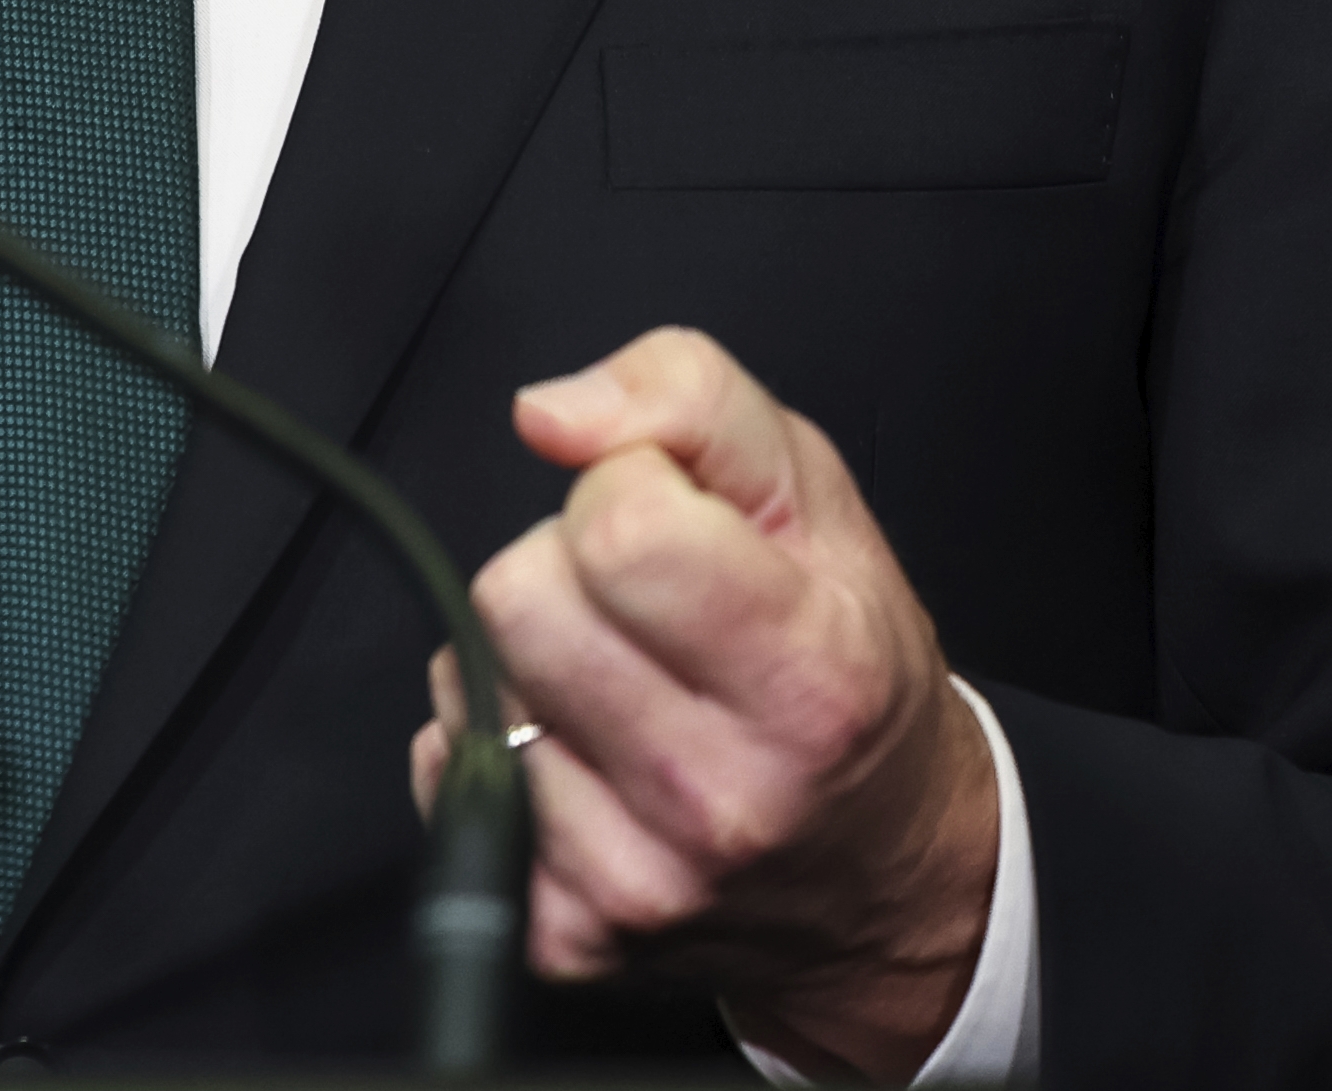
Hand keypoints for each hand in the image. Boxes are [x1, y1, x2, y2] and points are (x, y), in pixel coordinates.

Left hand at [407, 327, 997, 1083]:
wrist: (882, 871)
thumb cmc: (844, 666)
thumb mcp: (812, 491)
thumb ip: (687, 398)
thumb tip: (548, 413)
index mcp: (808, 676)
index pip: (616, 526)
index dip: (626, 488)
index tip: (676, 523)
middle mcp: (726, 797)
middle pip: (516, 599)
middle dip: (563, 570)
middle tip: (640, 606)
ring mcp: (642, 879)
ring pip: (472, 681)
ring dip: (527, 659)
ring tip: (620, 682)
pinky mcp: (572, 934)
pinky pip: (449, 772)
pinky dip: (501, 746)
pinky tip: (584, 753)